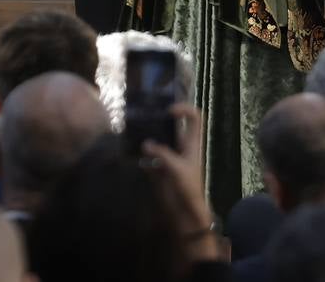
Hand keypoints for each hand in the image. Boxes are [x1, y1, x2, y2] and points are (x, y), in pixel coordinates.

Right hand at [143, 104, 221, 262]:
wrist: (185, 213)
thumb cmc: (188, 188)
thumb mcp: (177, 169)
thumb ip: (162, 154)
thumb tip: (145, 144)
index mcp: (192, 143)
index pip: (194, 118)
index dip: (184, 109)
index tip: (169, 111)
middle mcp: (181, 147)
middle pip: (172, 127)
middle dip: (159, 120)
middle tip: (143, 115)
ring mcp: (169, 158)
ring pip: (158, 141)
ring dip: (148, 136)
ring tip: (133, 129)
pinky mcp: (159, 169)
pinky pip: (148, 157)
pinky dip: (141, 153)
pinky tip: (130, 150)